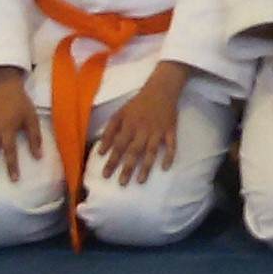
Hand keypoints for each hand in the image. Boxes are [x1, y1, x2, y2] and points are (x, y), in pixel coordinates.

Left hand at [94, 64, 191, 185]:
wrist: (161, 89)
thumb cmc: (137, 103)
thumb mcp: (119, 113)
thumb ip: (109, 131)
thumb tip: (101, 151)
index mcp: (129, 125)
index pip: (118, 146)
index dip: (112, 160)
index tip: (105, 175)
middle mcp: (142, 130)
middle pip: (134, 151)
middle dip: (127, 167)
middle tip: (122, 183)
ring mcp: (158, 131)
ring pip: (151, 151)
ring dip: (146, 166)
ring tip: (140, 181)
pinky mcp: (170, 130)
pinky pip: (171, 145)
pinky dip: (169, 156)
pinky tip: (165, 168)